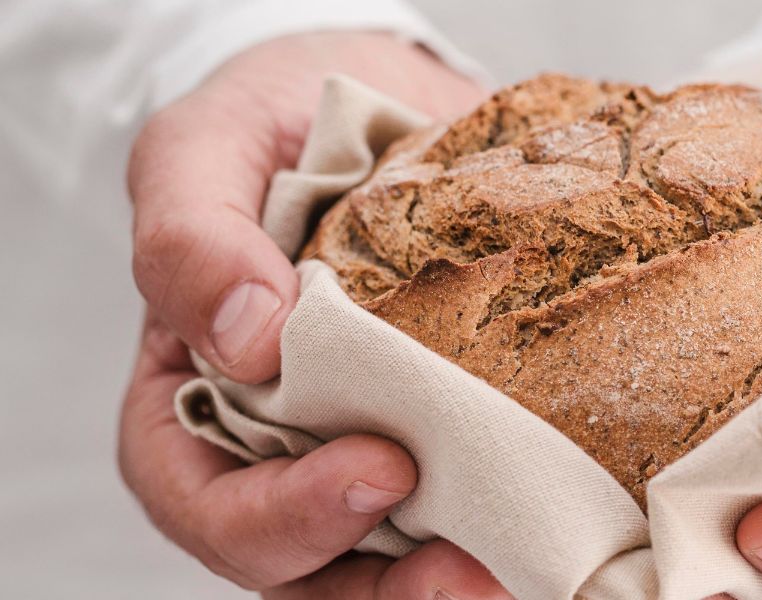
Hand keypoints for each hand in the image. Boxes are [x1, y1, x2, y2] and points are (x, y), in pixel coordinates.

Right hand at [122, 31, 508, 596]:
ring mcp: (366, 435)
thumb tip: (248, 336)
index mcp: (197, 398)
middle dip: (377, 586)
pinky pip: (467, 494)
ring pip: (388, 555)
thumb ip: (190, 238)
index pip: (203, 502)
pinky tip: (556, 518)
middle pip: (301, 564)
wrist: (382, 96)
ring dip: (447, 580)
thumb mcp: (203, 150)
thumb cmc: (273, 121)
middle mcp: (278, 438)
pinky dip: (505, 520)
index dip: (278, 518)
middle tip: (461, 570)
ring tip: (519, 570)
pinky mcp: (450, 420)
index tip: (376, 471)